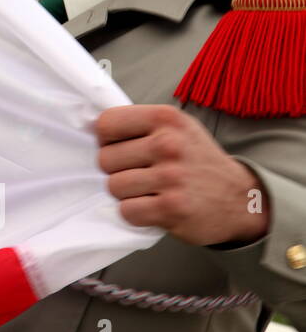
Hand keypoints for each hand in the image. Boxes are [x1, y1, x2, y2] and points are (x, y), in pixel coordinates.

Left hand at [96, 104, 267, 246]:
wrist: (241, 198)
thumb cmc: (197, 160)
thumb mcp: (177, 128)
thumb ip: (139, 124)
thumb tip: (92, 127)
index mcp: (165, 118)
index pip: (106, 124)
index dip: (106, 140)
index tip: (120, 147)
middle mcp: (169, 144)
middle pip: (104, 159)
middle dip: (116, 170)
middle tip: (141, 173)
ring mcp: (171, 177)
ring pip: (113, 186)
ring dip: (126, 193)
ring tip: (150, 190)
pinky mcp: (172, 208)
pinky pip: (127, 211)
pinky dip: (136, 213)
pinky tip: (154, 206)